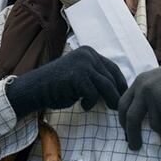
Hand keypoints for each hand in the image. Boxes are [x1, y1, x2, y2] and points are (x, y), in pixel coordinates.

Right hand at [4, 46, 126, 118]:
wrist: (36, 88)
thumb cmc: (58, 86)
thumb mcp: (80, 76)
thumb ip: (95, 76)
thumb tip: (117, 89)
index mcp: (88, 52)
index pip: (112, 67)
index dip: (121, 82)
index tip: (124, 95)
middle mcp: (87, 54)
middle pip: (111, 77)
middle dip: (117, 93)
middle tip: (118, 106)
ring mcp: (83, 64)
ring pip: (106, 86)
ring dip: (110, 100)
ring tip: (109, 108)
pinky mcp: (79, 76)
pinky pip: (93, 94)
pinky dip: (89, 103)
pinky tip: (82, 105)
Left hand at [118, 56, 160, 149]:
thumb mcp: (155, 81)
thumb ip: (144, 95)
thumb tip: (133, 121)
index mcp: (139, 82)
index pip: (123, 104)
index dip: (122, 120)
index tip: (125, 131)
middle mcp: (145, 89)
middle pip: (132, 118)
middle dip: (132, 135)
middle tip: (134, 147)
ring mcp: (156, 98)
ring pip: (155, 126)